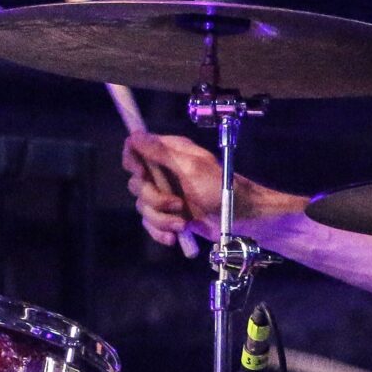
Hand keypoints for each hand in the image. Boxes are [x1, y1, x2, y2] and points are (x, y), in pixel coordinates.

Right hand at [122, 132, 223, 247]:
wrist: (239, 220)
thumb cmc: (221, 189)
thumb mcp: (191, 168)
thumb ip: (161, 153)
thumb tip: (135, 135)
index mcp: (170, 153)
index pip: (135, 149)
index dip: (133, 161)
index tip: (143, 175)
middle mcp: (164, 171)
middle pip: (136, 183)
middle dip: (154, 199)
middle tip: (177, 204)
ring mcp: (165, 194)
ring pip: (143, 206)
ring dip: (161, 219)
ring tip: (182, 224)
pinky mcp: (168, 214)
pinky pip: (150, 223)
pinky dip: (161, 232)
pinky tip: (175, 236)